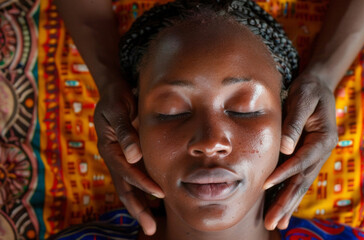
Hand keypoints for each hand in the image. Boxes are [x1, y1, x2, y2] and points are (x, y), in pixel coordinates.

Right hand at [94, 82, 163, 234]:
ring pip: (129, 188)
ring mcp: (121, 159)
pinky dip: (144, 191)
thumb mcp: (118, 110)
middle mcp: (115, 158)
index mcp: (110, 149)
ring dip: (141, 205)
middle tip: (150, 228)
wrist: (113, 92)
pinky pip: (135, 179)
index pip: (127, 172)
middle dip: (137, 209)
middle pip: (125, 189)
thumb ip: (125, 132)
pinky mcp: (128, 157)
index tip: (159, 193)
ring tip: (153, 223)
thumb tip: (134, 155)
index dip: (143, 183)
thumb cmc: (116, 99)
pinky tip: (157, 201)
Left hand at [263, 73, 337, 229]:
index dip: (284, 173)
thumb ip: (294, 123)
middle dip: (286, 202)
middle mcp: (322, 152)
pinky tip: (283, 210)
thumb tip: (285, 148)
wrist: (319, 85)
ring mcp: (315, 157)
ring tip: (277, 224)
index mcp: (323, 139)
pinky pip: (298, 179)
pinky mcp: (307, 157)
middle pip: (302, 181)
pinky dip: (290, 196)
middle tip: (272, 222)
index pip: (301, 160)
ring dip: (288, 205)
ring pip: (301, 185)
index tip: (265, 184)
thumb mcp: (303, 99)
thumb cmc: (310, 90)